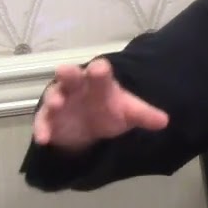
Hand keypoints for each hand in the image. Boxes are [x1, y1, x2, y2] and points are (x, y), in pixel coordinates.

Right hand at [31, 58, 168, 151]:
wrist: (90, 128)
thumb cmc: (109, 111)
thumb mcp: (128, 113)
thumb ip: (144, 115)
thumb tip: (164, 121)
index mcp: (99, 83)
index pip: (101, 73)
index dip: (100, 70)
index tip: (100, 69)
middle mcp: (78, 87)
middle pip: (72, 77)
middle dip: (69, 74)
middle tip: (65, 70)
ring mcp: (61, 102)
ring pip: (54, 96)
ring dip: (54, 99)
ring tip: (55, 104)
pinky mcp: (50, 119)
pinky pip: (43, 122)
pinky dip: (42, 129)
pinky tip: (43, 138)